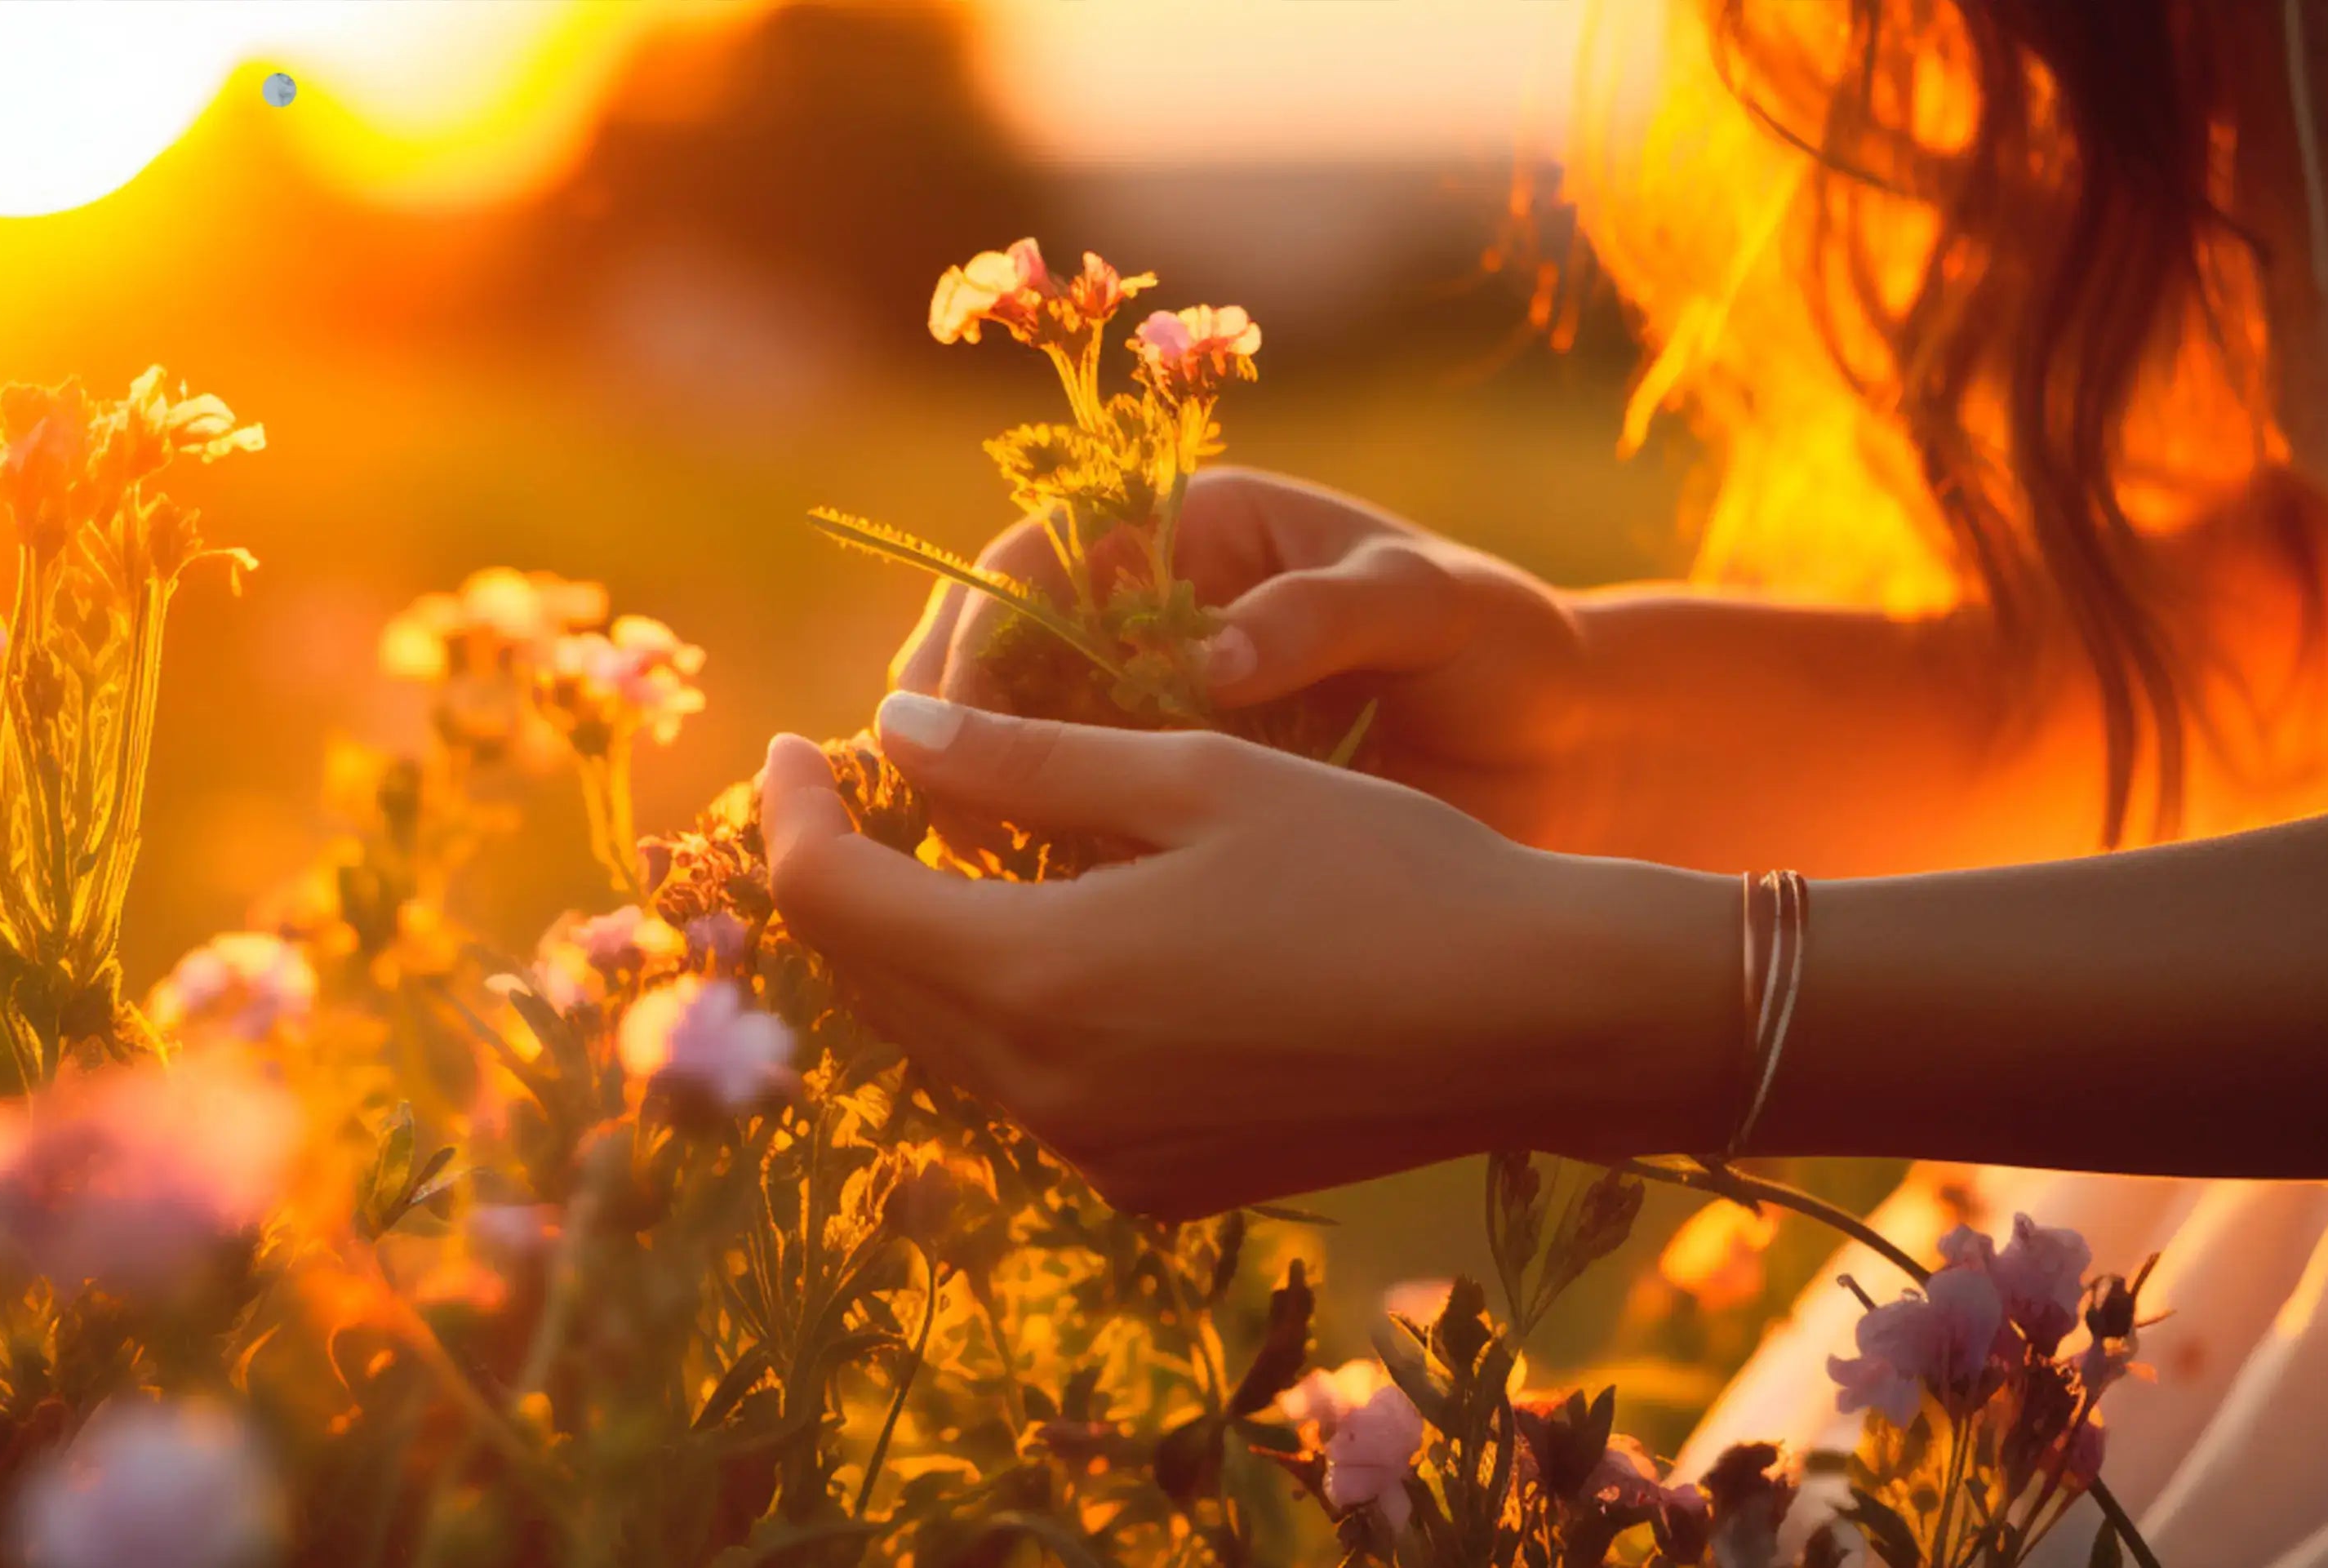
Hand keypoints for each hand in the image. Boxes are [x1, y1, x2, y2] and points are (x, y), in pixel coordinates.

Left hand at [754, 693, 1740, 1218]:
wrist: (1535, 1019)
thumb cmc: (1380, 868)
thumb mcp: (1196, 778)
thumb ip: (1024, 763)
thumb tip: (891, 735)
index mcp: (1039, 980)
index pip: (833, 903)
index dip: (791, 817)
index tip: (793, 743)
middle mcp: (1044, 1094)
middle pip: (874, 979)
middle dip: (843, 878)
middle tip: (852, 786)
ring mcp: (1098, 1155)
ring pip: (947, 1038)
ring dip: (925, 943)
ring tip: (947, 846)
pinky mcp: (1154, 1182)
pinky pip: (1029, 1088)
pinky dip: (1007, 1005)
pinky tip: (1053, 933)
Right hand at [888, 469, 1606, 849]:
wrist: (1576, 757)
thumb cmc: (1504, 647)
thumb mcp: (1429, 607)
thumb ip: (1326, 614)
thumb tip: (1210, 658)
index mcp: (1194, 532)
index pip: (1039, 559)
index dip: (977, 628)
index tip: (951, 710)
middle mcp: (1150, 619)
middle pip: (995, 659)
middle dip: (946, 723)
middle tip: (920, 804)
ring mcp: (1153, 717)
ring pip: (1016, 752)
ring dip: (972, 802)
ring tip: (955, 869)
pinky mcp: (1173, 805)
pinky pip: (1075, 828)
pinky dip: (1038, 865)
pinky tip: (1022, 918)